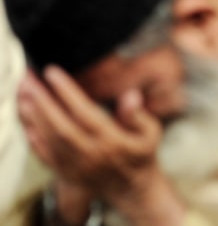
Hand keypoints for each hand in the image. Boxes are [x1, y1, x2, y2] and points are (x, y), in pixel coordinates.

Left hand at [16, 68, 184, 224]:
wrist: (132, 188)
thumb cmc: (141, 154)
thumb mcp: (151, 132)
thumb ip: (138, 114)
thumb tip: (130, 94)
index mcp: (112, 141)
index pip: (85, 112)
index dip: (67, 91)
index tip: (52, 72)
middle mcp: (91, 154)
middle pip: (60, 125)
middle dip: (42, 100)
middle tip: (29, 78)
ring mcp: (76, 166)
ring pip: (49, 139)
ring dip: (33, 115)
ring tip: (23, 92)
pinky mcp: (66, 173)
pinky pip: (45, 155)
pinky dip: (33, 137)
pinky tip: (27, 120)